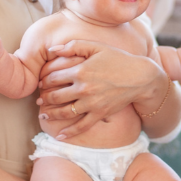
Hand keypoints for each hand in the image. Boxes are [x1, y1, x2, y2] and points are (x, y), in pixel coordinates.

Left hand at [37, 40, 164, 138]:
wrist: (140, 77)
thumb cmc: (118, 59)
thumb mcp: (96, 46)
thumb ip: (73, 46)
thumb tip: (50, 50)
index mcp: (80, 70)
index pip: (53, 77)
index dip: (44, 80)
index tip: (41, 83)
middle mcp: (83, 88)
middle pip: (55, 96)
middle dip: (44, 98)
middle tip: (40, 100)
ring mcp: (91, 103)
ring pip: (64, 112)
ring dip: (51, 114)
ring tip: (43, 115)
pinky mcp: (100, 113)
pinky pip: (82, 126)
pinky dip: (69, 132)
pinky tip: (59, 135)